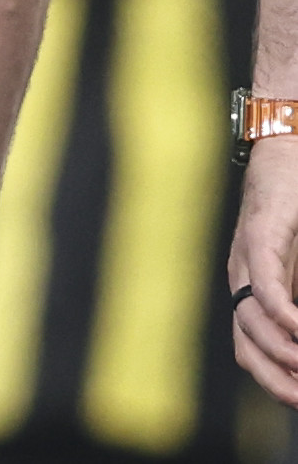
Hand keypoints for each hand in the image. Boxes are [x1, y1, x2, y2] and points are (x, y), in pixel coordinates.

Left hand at [233, 137, 297, 401]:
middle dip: (276, 381)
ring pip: (251, 320)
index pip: (253, 350)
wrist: (291, 152)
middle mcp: (244, 279)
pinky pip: (263, 281)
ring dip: (280, 353)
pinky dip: (280, 311)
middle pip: (246, 346)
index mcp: (256, 291)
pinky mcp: (262, 233)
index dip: (274, 382)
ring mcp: (248, 257)